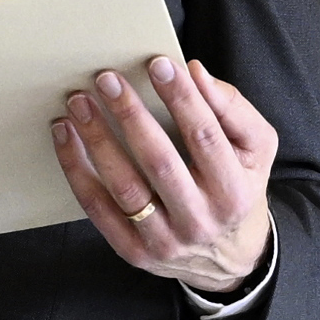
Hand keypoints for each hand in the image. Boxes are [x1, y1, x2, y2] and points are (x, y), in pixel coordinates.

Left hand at [52, 56, 275, 295]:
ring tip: (79, 103)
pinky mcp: (133, 251)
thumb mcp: (255, 147)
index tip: (158, 64)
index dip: (182, 99)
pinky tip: (64, 136)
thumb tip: (195, 72)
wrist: (229, 256)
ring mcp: (165, 240)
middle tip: (107, 78)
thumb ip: (232, 108)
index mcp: (233, 192)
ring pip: (124, 187)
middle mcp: (200, 220)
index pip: (206, 137)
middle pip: (160, 162)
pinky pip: (97, 209)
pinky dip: (76, 170)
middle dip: (131, 115)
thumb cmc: (238, 186)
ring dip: (97, 140)